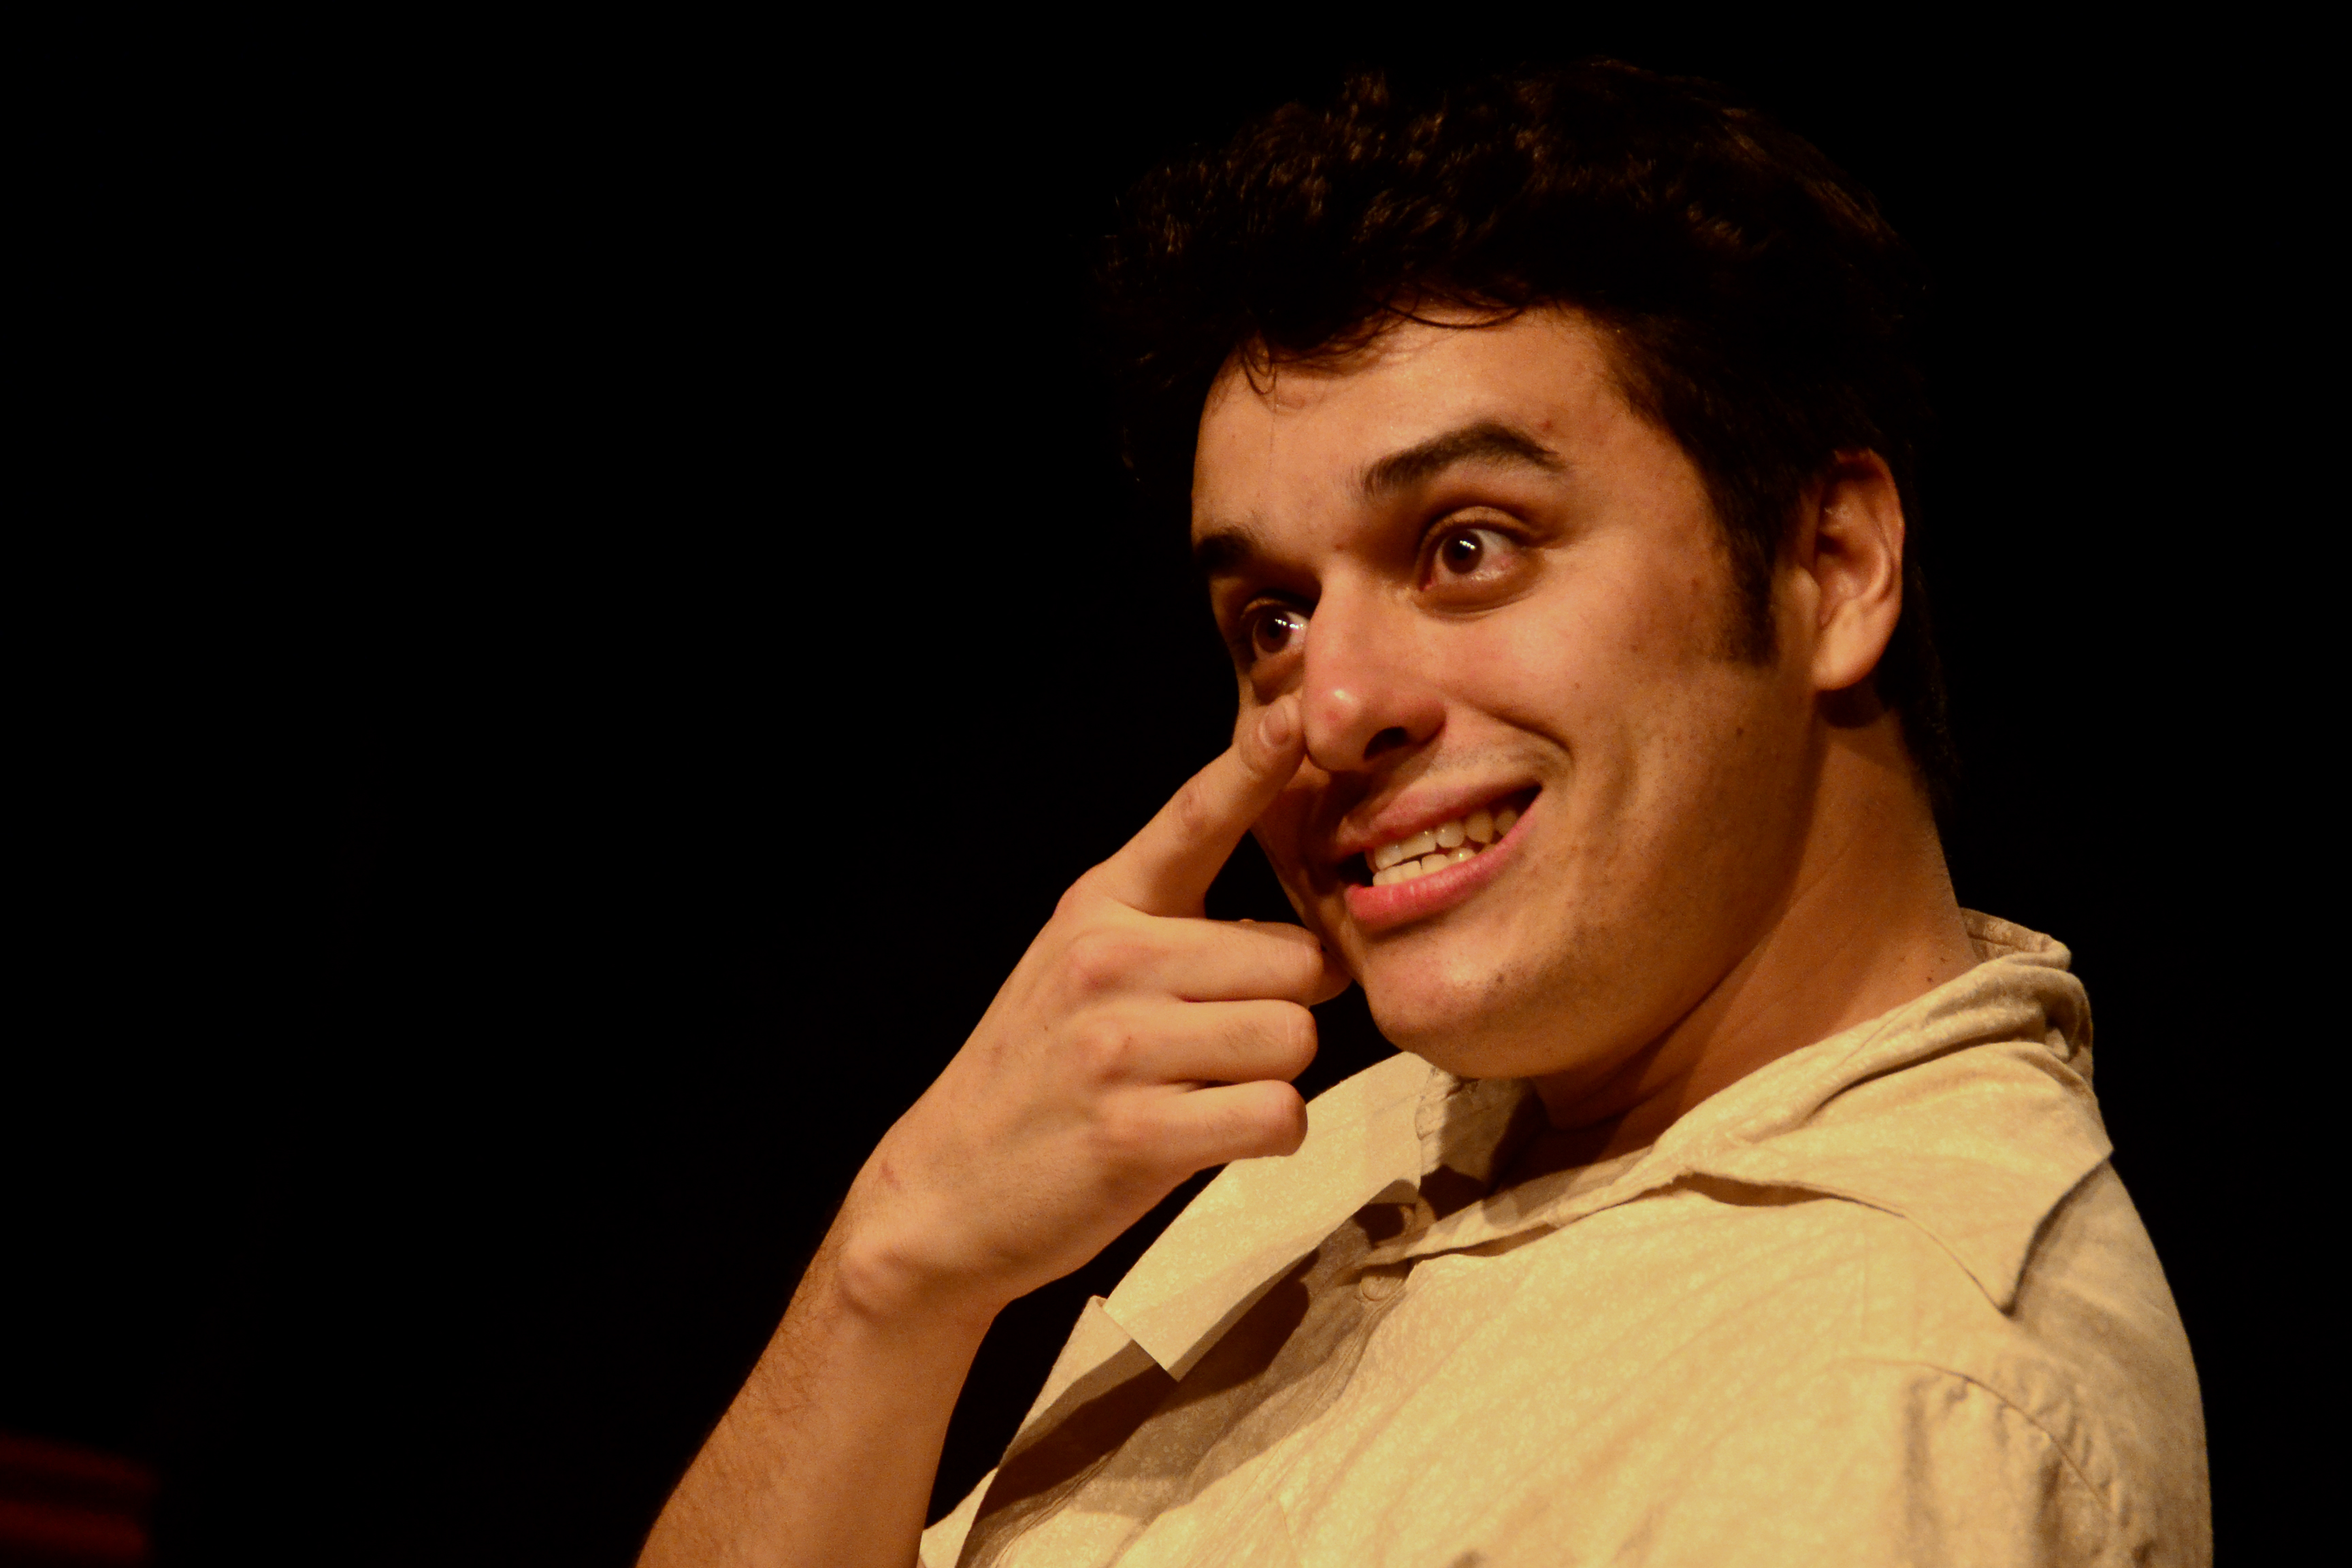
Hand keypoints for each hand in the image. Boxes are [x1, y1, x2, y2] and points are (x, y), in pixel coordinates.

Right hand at [830, 694, 1346, 1326]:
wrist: (945, 1190)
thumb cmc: (1041, 1077)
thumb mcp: (1085, 970)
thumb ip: (1183, 935)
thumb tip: (1316, 946)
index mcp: (1103, 907)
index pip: (1194, 818)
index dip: (1254, 764)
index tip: (1296, 713)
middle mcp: (1109, 959)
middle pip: (1298, 962)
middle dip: (1286, 1010)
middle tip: (1218, 1047)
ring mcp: (1117, 1045)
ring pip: (1295, 1039)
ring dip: (1274, 1078)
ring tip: (1203, 1093)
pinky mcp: (1134, 1132)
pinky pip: (1275, 1114)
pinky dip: (1266, 1135)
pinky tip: (1211, 1138)